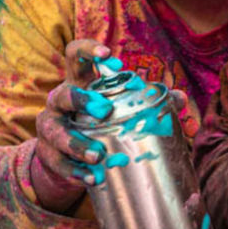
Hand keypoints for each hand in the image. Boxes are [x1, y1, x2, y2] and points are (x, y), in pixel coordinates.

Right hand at [30, 40, 188, 210]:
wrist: (66, 155)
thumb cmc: (97, 121)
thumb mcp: (116, 106)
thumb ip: (147, 100)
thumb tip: (180, 99)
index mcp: (78, 82)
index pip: (75, 56)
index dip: (88, 50)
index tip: (107, 54)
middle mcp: (58, 102)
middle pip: (63, 95)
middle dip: (82, 101)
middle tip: (105, 111)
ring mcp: (50, 128)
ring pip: (57, 133)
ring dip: (78, 144)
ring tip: (99, 155)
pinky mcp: (47, 154)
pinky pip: (57, 162)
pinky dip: (74, 171)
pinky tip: (91, 178)